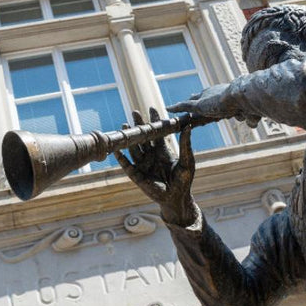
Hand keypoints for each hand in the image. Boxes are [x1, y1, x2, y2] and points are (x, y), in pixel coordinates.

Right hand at [114, 108, 197, 225]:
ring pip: (134, 148)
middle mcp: (151, 155)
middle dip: (139, 125)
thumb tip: (188, 126)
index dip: (154, 121)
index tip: (152, 108)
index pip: (157, 133)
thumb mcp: (187, 160)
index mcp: (163, 150)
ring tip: (124, 125)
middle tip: (134, 112)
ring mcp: (143, 164)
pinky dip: (121, 158)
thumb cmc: (184, 180)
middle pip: (143, 137)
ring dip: (129, 138)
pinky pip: (127, 165)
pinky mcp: (137, 175)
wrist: (177, 198)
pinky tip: (117, 150)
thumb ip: (185, 144)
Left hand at [167, 83, 261, 127]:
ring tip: (173, 109)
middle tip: (189, 104)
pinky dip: (176, 107)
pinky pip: (184, 105)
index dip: (208, 101)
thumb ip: (250, 117)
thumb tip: (254, 123)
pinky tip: (168, 108)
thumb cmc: (248, 102)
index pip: (212, 97)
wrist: (241, 95)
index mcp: (223, 93)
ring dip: (182, 107)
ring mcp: (205, 98)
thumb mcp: (250, 112)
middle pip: (199, 98)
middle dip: (194, 102)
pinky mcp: (199, 104)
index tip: (206, 104)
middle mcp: (212, 92)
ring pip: (190, 103)